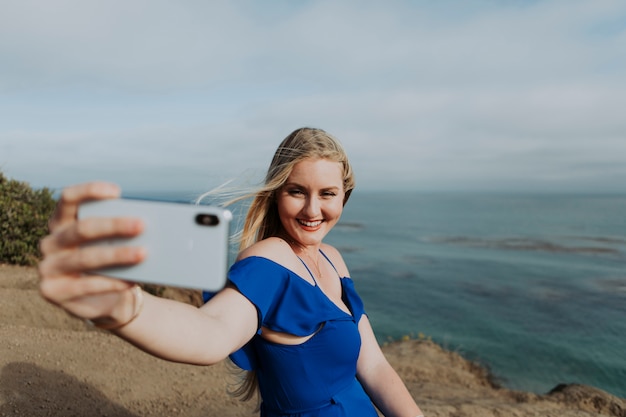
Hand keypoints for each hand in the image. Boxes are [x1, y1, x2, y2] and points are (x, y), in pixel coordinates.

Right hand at [38, 182, 145, 321]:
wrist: (106, 300)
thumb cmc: (112, 263)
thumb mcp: (114, 244)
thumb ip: (121, 233)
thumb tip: (145, 226)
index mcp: (62, 222)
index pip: (68, 199)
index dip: (89, 191)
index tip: (117, 192)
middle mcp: (51, 242)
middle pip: (81, 228)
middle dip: (113, 225)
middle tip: (141, 225)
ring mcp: (48, 267)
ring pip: (84, 257)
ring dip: (116, 255)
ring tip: (143, 254)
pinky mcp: (53, 291)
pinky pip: (85, 285)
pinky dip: (111, 282)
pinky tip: (130, 281)